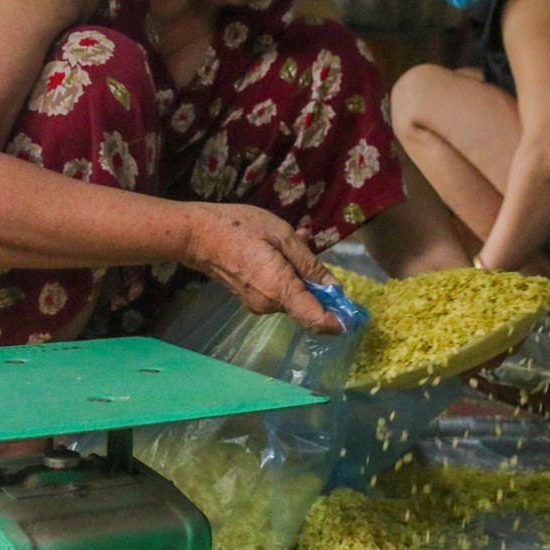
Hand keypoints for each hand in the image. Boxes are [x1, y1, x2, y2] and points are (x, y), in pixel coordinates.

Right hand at [182, 203, 341, 332]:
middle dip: (316, 281)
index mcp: (280, 290)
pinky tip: (275, 249)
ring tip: (291, 239)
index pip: (316, 320)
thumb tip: (333, 287)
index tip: (353, 316)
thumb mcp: (283, 236)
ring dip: (299, 273)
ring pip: (292, 295)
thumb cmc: (240, 228)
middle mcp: (269, 305)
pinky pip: (277, 291)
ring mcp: (257, 304)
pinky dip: (284, 275)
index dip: (338, 322)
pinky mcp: (249, 299)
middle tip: (311, 248)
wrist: (196, 235)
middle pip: (307, 304)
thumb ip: (310, 264)